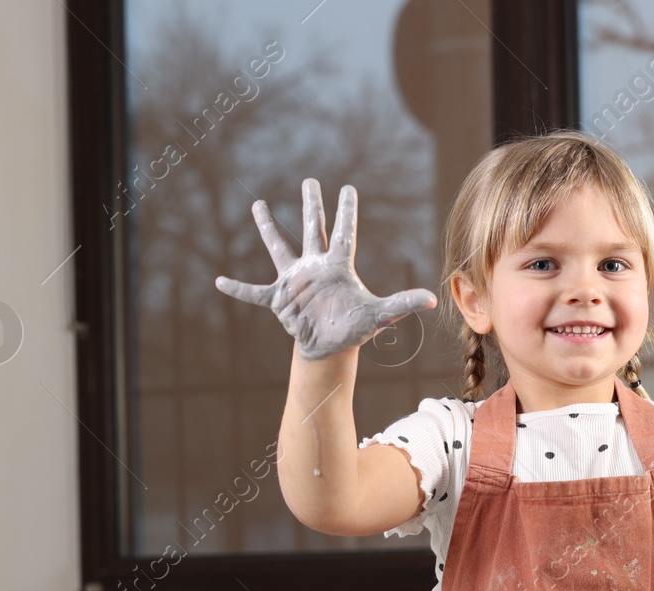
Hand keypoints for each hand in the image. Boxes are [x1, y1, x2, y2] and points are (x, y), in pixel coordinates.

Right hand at [215, 179, 436, 359]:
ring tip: (257, 204)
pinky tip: (220, 282)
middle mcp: (315, 267)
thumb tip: (433, 301)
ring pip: (280, 247)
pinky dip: (238, 288)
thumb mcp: (380, 315)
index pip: (344, 233)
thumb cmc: (354, 327)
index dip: (346, 211)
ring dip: (268, 228)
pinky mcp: (279, 298)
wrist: (331, 347)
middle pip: (312, 229)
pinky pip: (254, 292)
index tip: (348, 188)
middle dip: (310, 205)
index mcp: (338, 267)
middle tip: (309, 181)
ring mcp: (295, 280)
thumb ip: (403, 304)